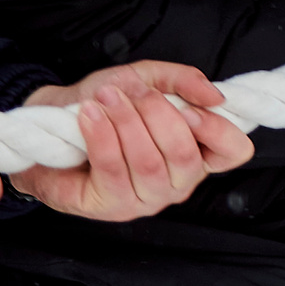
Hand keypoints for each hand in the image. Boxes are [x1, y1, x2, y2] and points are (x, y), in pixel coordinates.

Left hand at [11, 62, 251, 222]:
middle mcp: (177, 182)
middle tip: (132, 92)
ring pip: (148, 163)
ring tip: (106, 99)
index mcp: (196, 152)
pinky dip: (102, 136)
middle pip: (185, 156)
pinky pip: (113, 169)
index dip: (217, 130)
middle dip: (157, 116)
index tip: (189, 108)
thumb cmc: (104, 103)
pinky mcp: (109, 206)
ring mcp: (145, 199)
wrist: (51, 122)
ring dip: (126, 122)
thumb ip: (183, 81)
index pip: (233, 152)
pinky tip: (91, 115)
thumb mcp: (146, 79)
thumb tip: (216, 97)